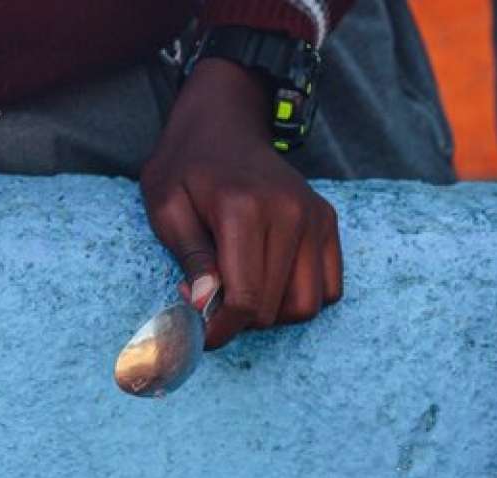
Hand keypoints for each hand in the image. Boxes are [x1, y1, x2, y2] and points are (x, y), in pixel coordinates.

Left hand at [139, 57, 341, 348]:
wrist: (223, 123)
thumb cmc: (186, 167)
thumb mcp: (166, 207)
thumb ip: (190, 258)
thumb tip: (205, 306)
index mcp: (243, 210)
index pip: (244, 298)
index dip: (221, 330)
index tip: (201, 335)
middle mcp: (289, 213)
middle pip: (275, 308)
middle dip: (240, 321)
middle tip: (210, 300)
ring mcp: (314, 216)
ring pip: (308, 305)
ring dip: (272, 314)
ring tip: (240, 290)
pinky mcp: (327, 221)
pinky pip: (330, 288)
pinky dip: (299, 297)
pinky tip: (267, 280)